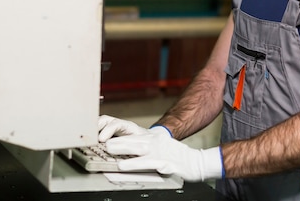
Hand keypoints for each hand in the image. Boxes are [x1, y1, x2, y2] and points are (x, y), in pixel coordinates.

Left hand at [102, 118, 222, 181]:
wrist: (196, 161)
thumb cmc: (176, 156)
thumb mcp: (160, 146)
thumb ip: (144, 146)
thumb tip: (124, 149)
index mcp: (153, 138)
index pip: (133, 135)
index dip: (118, 136)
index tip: (104, 138)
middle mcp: (156, 143)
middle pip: (134, 140)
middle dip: (118, 142)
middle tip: (103, 143)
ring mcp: (161, 153)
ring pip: (140, 150)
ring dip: (125, 150)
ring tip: (112, 152)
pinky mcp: (166, 164)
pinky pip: (150, 164)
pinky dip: (137, 164)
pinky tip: (129, 165)